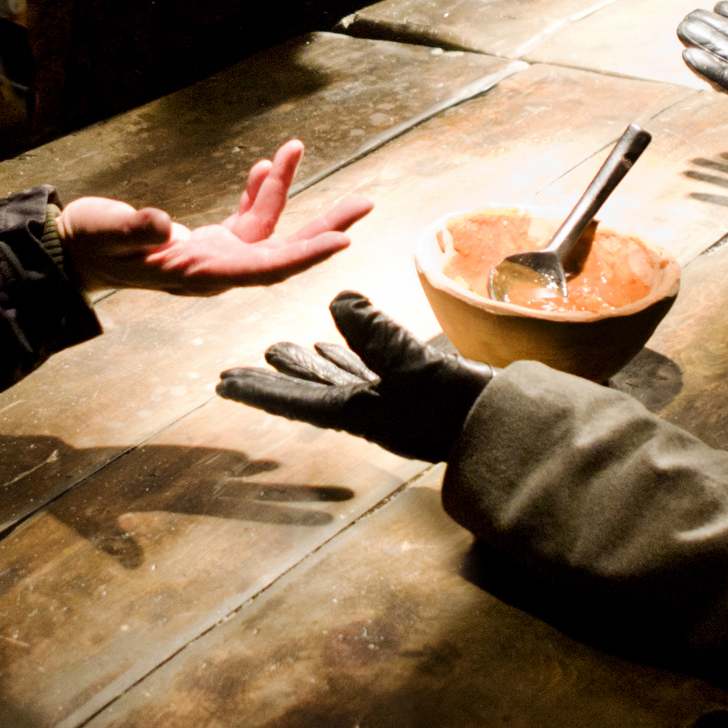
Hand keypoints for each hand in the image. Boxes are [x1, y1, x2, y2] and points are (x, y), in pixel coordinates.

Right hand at [57, 138, 374, 293]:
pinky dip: (259, 192)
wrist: (75, 250)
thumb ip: (136, 229)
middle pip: (283, 251)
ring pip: (267, 229)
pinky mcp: (208, 243)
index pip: (265, 268)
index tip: (342, 240)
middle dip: (325, 226)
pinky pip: (246, 219)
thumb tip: (162, 223)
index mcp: (201, 276)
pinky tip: (268, 165)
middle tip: (365, 203)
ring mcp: (215, 257)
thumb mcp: (109, 233)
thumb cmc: (91, 244)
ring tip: (296, 146)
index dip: (305, 255)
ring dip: (285, 190)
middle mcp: (218, 270)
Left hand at [216, 292, 495, 462]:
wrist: (506, 428)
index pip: (292, 400)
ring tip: (281, 349)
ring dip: (308, 367)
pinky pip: (369, 375)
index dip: (256, 391)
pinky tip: (341, 346)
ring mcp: (390, 404)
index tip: (221, 386)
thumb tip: (338, 299)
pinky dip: (351, 359)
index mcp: (355, 413)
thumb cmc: (459, 407)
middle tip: (237, 371)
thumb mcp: (413, 366)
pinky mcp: (413, 393)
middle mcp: (366, 412)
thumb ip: (374, 334)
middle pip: (307, 393)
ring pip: (336, 383)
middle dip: (274, 379)